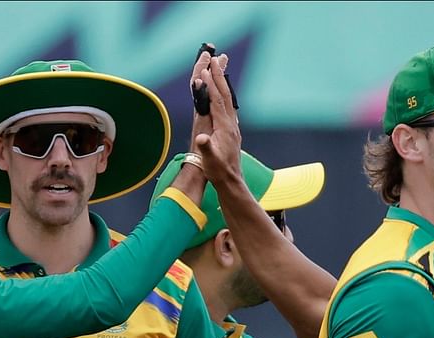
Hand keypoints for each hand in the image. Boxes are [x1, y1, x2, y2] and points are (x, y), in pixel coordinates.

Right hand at [189, 52, 241, 175]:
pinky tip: (222, 94)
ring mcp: (233, 128)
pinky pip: (228, 108)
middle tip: (216, 58)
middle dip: (219, 76)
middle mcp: (231, 124)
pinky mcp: (232, 132)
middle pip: (225, 95)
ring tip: (220, 68)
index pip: (216, 101)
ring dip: (223, 83)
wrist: (231, 182)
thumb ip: (205, 148)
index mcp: (225, 127)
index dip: (210, 85)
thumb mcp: (210, 160)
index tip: (206, 70)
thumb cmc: (218, 171)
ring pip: (228, 100)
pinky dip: (224, 96)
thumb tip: (200, 139)